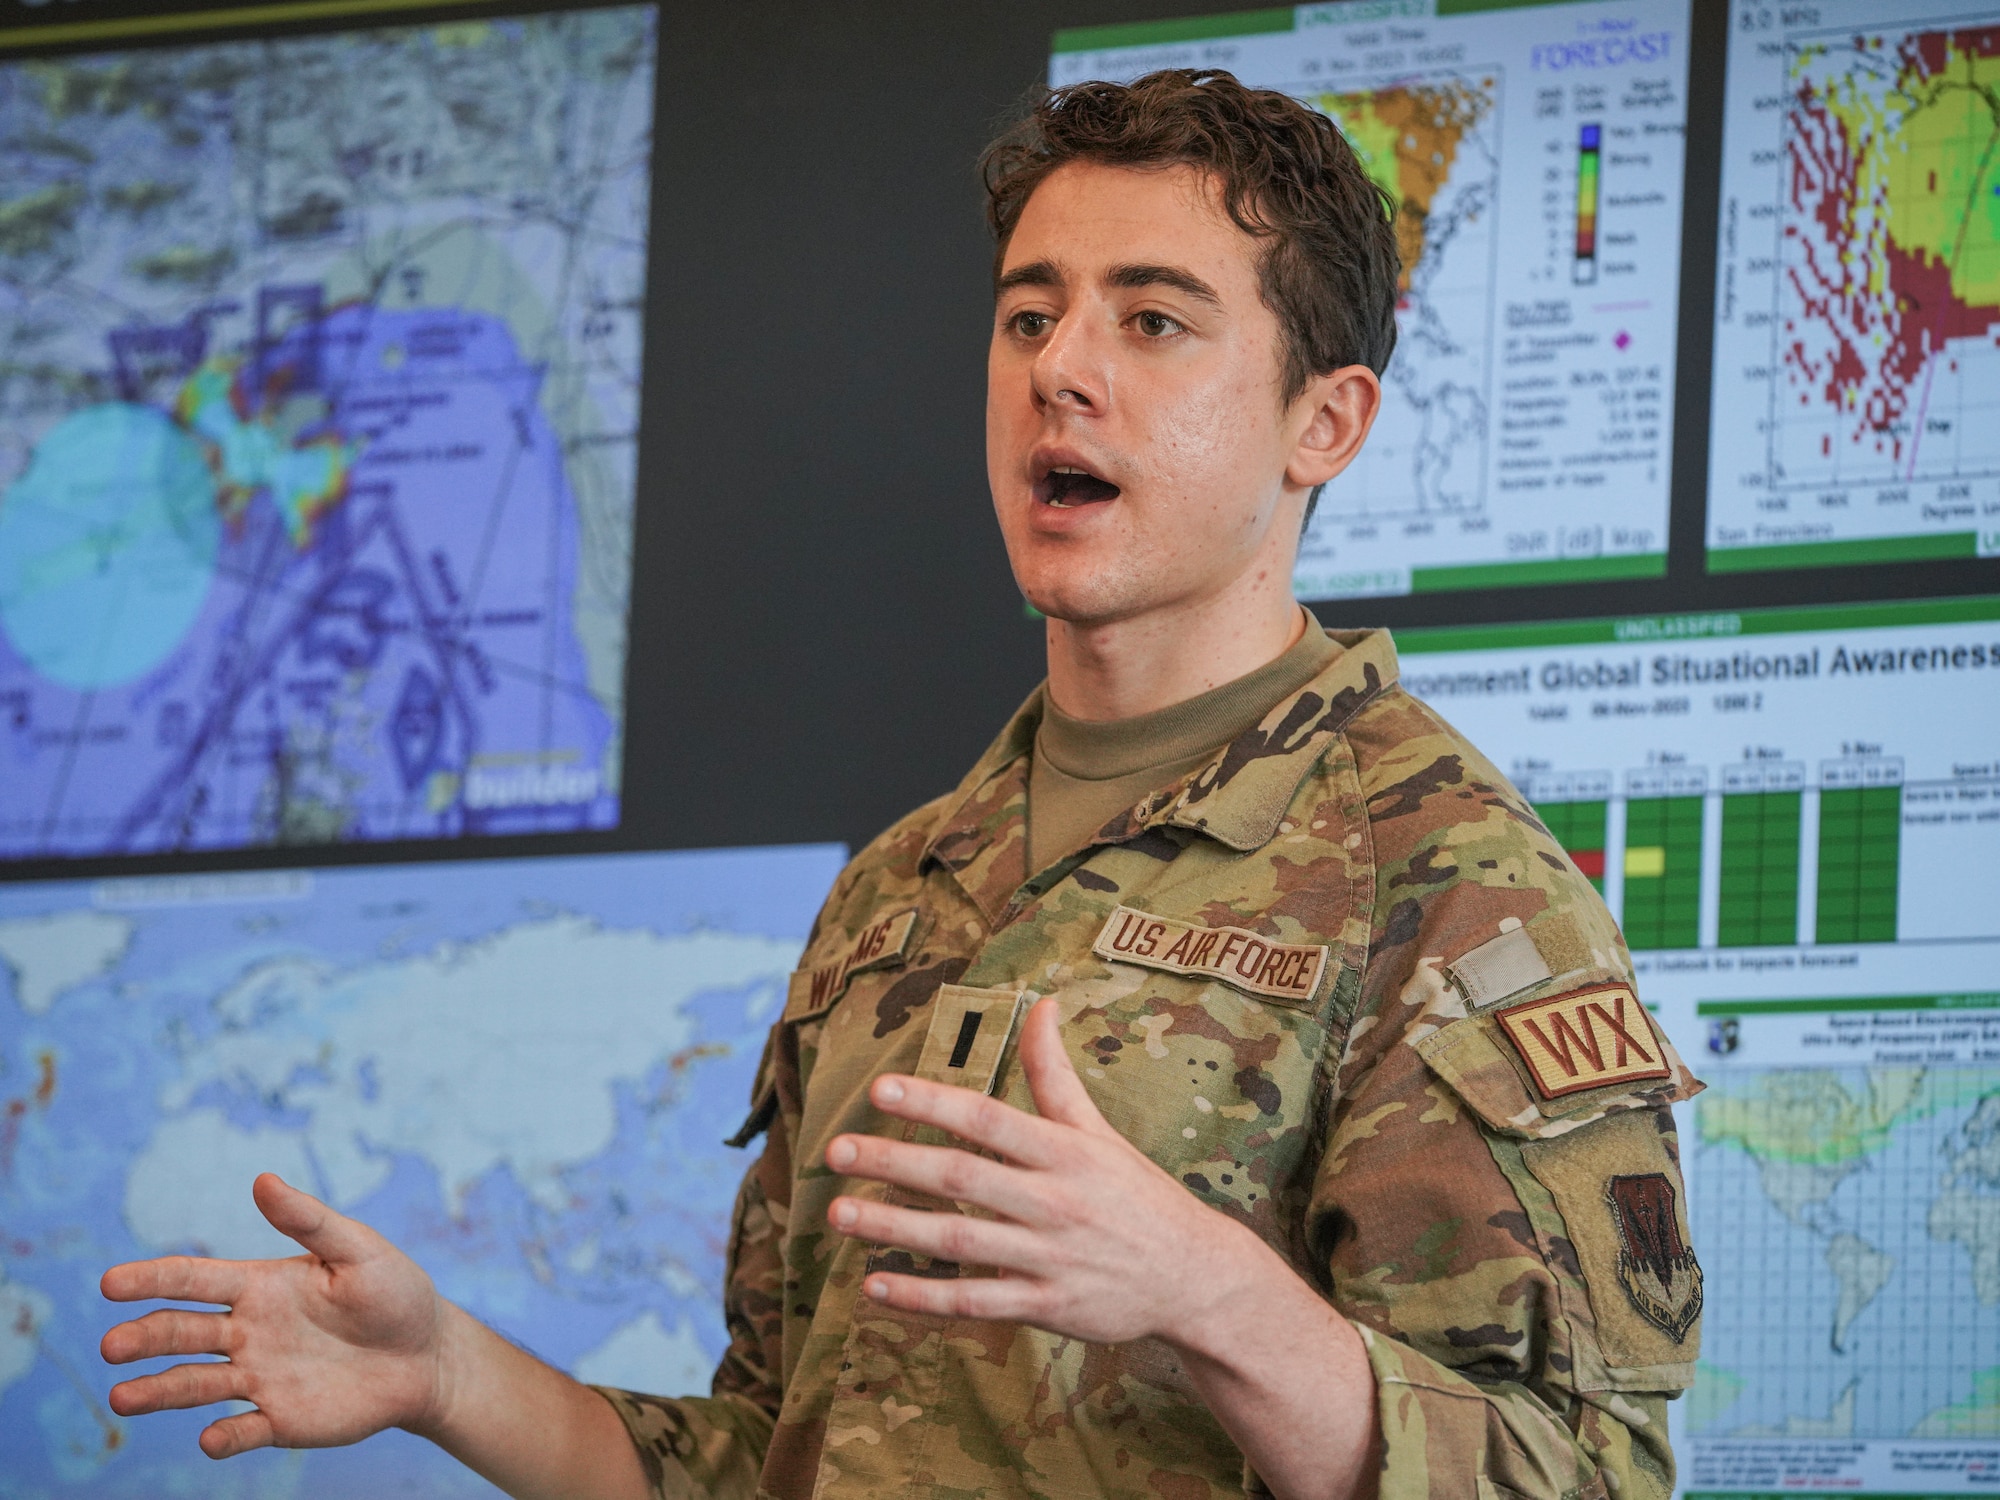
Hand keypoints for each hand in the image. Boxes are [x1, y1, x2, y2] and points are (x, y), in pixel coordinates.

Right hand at [101, 1173, 447, 1458]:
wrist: (428, 1356)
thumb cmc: (395, 1293)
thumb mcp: (359, 1249)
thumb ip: (309, 1220)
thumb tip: (261, 1179)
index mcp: (260, 1286)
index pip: (193, 1279)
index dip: (152, 1279)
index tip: (110, 1284)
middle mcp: (248, 1332)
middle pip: (181, 1333)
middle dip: (143, 1338)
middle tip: (112, 1346)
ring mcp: (259, 1377)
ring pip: (195, 1385)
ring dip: (158, 1392)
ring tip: (122, 1398)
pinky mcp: (280, 1420)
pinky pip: (243, 1432)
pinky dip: (224, 1437)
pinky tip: (214, 1438)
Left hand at [823, 995, 1281, 1346]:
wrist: (1195, 1276)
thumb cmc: (1137, 1194)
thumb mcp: (1099, 1131)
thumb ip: (1056, 1073)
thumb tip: (1042, 1003)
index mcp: (1066, 1151)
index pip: (989, 1119)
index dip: (935, 1102)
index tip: (882, 1090)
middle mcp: (1054, 1201)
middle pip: (962, 1177)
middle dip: (894, 1163)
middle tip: (834, 1151)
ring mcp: (1049, 1257)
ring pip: (959, 1240)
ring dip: (894, 1228)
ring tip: (838, 1213)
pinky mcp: (1046, 1306)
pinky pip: (974, 1301)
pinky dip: (923, 1297)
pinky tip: (876, 1285)